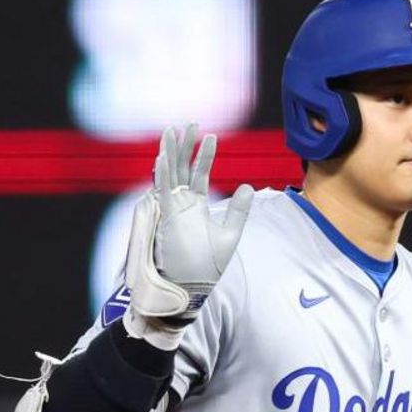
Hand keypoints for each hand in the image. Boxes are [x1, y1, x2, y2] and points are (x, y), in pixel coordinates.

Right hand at [123, 125, 253, 348]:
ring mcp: (172, 210)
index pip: (199, 173)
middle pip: (181, 167)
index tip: (212, 135)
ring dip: (170, 153)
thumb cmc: (208, 266)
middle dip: (185, 145)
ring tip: (173, 130)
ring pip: (169, 174)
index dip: (205, 154)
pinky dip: (162, 175)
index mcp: (196, 206)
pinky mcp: (166, 218)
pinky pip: (162, 192)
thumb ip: (239, 210)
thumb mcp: (230, 234)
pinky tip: (163, 157)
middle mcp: (182, 204)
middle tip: (189, 123)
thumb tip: (249, 186)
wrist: (193, 288)